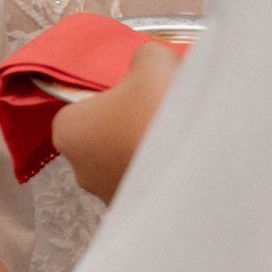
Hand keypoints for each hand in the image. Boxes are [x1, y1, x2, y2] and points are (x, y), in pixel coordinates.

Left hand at [49, 39, 180, 204]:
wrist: (203, 166)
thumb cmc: (159, 110)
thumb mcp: (151, 61)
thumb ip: (140, 58)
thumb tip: (145, 66)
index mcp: (68, 131)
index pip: (80, 107)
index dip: (109, 95)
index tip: (136, 90)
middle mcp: (81, 170)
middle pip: (104, 136)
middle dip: (128, 124)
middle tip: (159, 109)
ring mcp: (110, 196)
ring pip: (126, 162)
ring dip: (147, 149)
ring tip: (178, 134)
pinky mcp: (139, 213)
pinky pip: (148, 183)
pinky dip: (163, 171)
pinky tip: (185, 158)